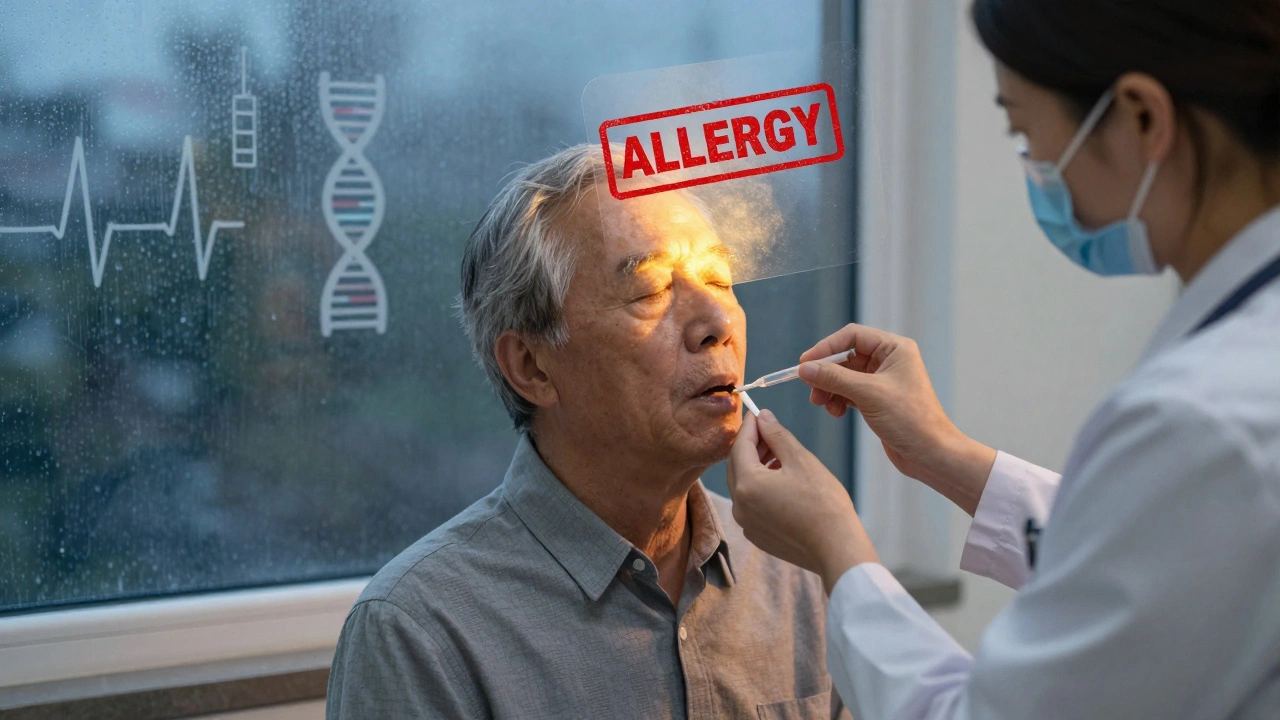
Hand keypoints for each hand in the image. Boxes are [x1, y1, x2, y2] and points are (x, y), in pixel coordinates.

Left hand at [727, 410, 876, 593]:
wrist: (837, 548)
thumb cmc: (823, 502)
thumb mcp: (801, 460)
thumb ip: (777, 435)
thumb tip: (763, 416)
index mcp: (747, 484)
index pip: (740, 446)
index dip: (749, 426)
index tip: (757, 412)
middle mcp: (739, 505)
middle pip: (737, 466)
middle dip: (751, 446)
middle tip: (769, 431)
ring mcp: (746, 523)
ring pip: (744, 485)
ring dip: (756, 466)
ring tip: (779, 455)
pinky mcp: (757, 535)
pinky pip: (751, 504)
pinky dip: (760, 488)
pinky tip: (781, 481)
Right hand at [798, 324, 996, 515]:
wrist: (931, 454)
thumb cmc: (911, 420)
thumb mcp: (868, 394)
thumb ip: (834, 378)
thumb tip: (805, 368)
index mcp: (895, 348)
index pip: (852, 336)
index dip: (826, 348)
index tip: (804, 363)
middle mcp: (890, 360)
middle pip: (846, 356)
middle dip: (826, 373)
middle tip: (811, 389)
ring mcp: (883, 380)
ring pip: (845, 376)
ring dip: (830, 388)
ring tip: (822, 404)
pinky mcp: (878, 400)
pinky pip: (849, 392)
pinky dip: (838, 400)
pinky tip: (836, 412)